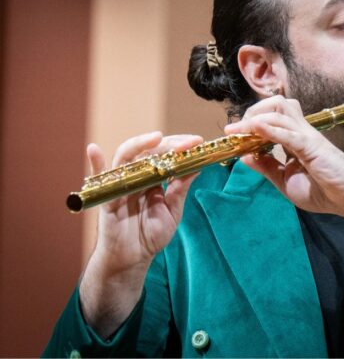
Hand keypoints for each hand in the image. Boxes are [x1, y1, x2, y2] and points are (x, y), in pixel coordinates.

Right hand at [89, 131, 203, 270]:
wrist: (133, 259)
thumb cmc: (151, 235)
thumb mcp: (172, 211)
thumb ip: (180, 189)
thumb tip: (197, 167)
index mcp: (153, 179)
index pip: (165, 155)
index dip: (180, 147)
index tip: (197, 142)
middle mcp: (136, 177)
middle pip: (149, 152)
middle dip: (169, 144)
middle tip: (188, 142)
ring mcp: (121, 185)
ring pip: (127, 157)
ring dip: (140, 144)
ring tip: (157, 137)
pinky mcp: (107, 197)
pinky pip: (98, 178)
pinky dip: (94, 162)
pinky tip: (93, 149)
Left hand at [225, 96, 343, 215]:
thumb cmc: (325, 191)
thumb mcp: (286, 181)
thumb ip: (267, 168)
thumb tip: (245, 156)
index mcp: (295, 140)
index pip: (271, 117)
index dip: (250, 122)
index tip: (233, 136)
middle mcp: (301, 132)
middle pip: (275, 103)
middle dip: (252, 111)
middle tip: (237, 130)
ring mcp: (307, 136)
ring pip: (280, 109)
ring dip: (255, 117)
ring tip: (240, 132)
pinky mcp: (311, 146)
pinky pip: (287, 132)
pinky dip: (268, 128)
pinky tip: (253, 130)